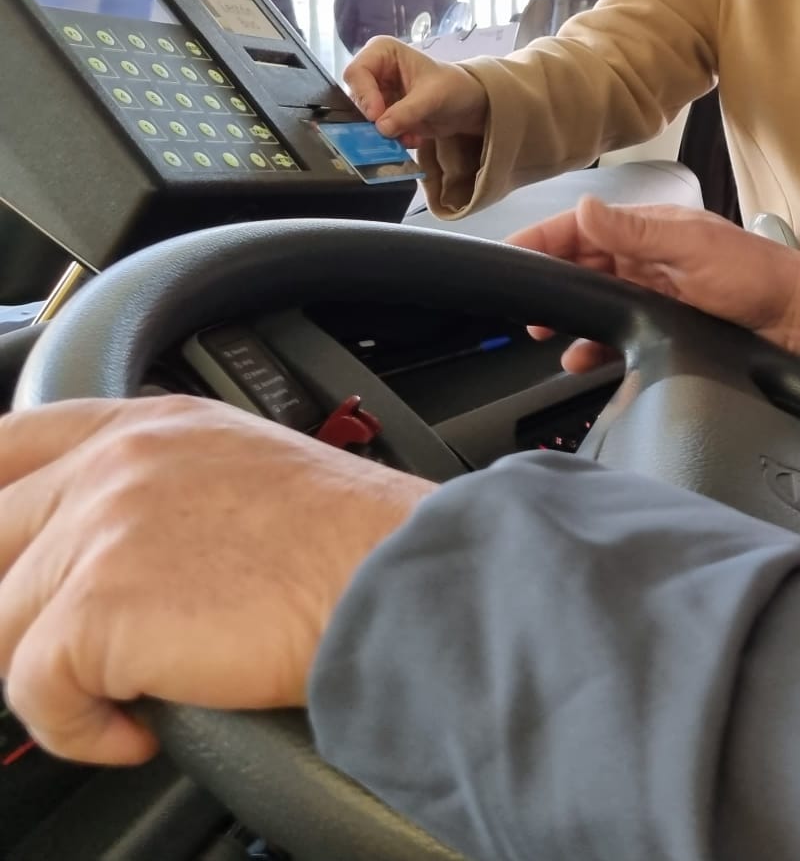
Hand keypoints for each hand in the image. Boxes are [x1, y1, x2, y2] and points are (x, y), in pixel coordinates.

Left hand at [0, 398, 431, 764]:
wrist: (401, 581)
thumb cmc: (355, 547)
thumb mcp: (248, 475)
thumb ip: (165, 492)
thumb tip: (114, 559)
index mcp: (153, 427)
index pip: (10, 444)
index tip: (4, 559)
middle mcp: (118, 464)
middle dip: (15, 613)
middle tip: (75, 654)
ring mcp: (101, 529)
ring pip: (2, 627)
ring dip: (60, 680)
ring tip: (132, 696)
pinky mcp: (97, 607)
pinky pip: (34, 694)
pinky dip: (81, 732)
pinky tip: (139, 729)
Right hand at [342, 36, 487, 147]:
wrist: (469, 104)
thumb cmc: (454, 87)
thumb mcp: (434, 96)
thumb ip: (407, 111)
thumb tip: (381, 128)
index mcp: (382, 52)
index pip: (356, 72)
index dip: (364, 95)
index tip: (376, 116)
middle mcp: (374, 71)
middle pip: (356, 97)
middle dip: (373, 118)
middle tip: (391, 132)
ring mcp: (376, 94)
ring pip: (362, 118)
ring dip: (384, 132)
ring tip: (408, 136)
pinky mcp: (382, 114)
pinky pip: (375, 130)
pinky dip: (392, 138)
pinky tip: (413, 138)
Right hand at [508, 197, 799, 369]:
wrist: (799, 321)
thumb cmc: (756, 275)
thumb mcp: (693, 248)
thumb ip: (636, 232)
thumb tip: (586, 208)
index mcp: (650, 230)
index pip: (581, 227)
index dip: (542, 240)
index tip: (508, 257)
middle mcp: (646, 259)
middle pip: (580, 266)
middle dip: (549, 284)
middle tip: (525, 308)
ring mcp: (653, 292)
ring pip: (594, 302)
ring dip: (570, 318)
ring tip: (548, 334)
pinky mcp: (662, 325)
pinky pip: (615, 333)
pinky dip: (594, 345)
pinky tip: (581, 358)